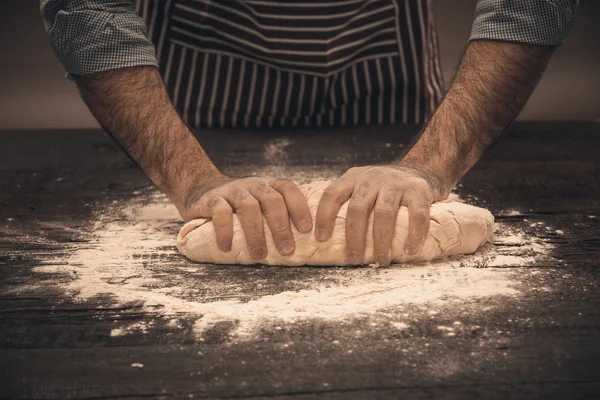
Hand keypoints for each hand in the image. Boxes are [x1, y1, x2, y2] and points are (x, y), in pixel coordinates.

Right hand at [175, 174, 312, 259]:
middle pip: (272, 200)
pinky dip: (225, 230)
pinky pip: (220, 212)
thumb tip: (301, 247)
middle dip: (281, 227)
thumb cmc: (238, 207)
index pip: (289, 189)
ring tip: (259, 255)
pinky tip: (227, 247)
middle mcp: (253, 185)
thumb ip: (274, 217)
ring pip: (248, 206)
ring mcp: (232, 190)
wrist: (200, 189)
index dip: (300, 208)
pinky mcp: (211, 199)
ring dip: (256, 233)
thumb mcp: (259, 205)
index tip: (307, 230)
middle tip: (287, 251)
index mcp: (268, 186)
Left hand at [314, 164, 449, 265]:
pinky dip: (414, 234)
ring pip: (384, 213)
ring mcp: (396, 182)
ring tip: (381, 260)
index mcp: (354, 178)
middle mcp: (372, 178)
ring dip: (381, 240)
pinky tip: (410, 249)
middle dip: (354, 237)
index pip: (332, 194)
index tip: (321, 239)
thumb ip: (349, 204)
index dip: (324, 216)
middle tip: (353, 259)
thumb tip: (328, 241)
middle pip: (357, 208)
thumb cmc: (385, 189)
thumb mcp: (363, 187)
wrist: (421, 170)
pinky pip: (416, 214)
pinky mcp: (419, 190)